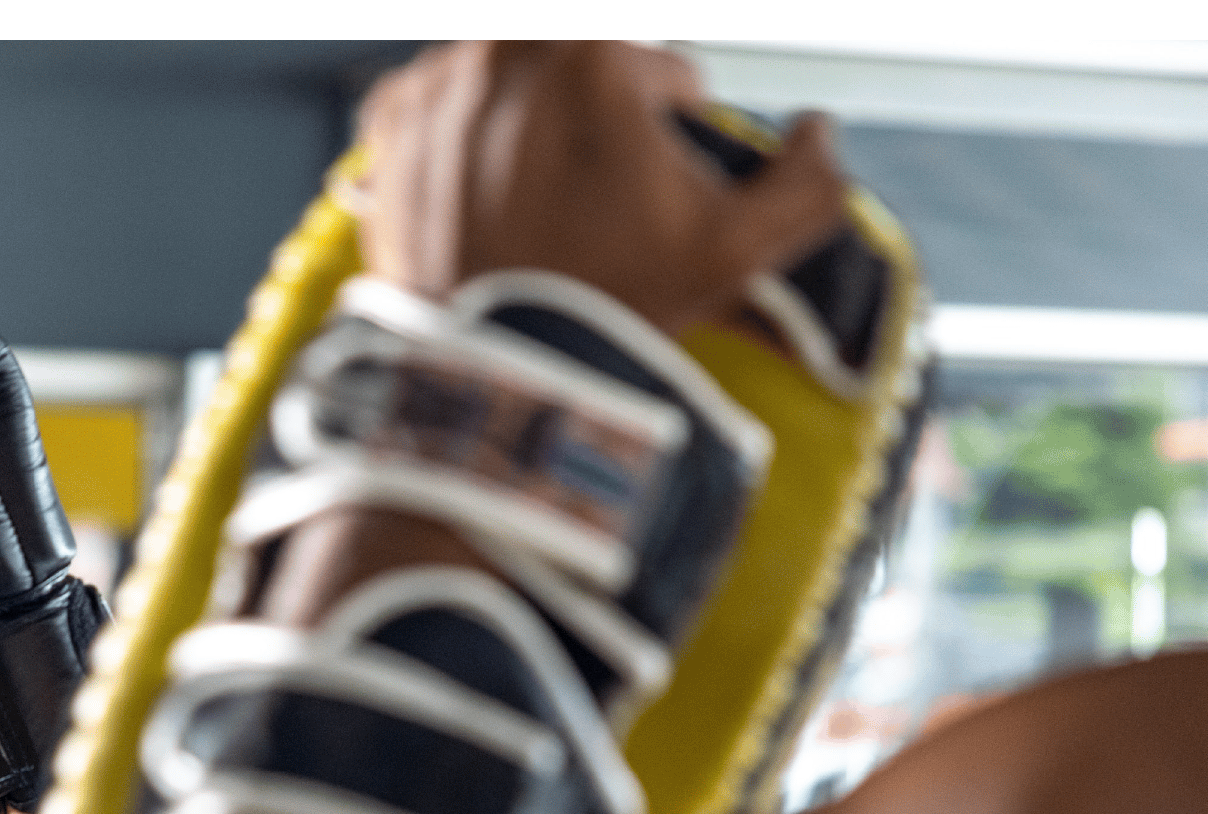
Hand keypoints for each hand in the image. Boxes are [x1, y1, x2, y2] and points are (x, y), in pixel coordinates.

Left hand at [356, 41, 845, 336]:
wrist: (490, 368)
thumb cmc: (611, 307)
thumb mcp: (736, 253)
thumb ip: (806, 184)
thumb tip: (820, 133)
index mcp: (593, 54)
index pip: (668, 76)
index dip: (678, 137)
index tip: (658, 191)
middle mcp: (505, 49)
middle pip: (584, 71)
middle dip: (600, 124)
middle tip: (599, 202)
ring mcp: (437, 85)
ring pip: (514, 84)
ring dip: (532, 126)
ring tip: (541, 206)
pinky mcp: (387, 125)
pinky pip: (442, 107)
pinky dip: (462, 141)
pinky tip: (483, 198)